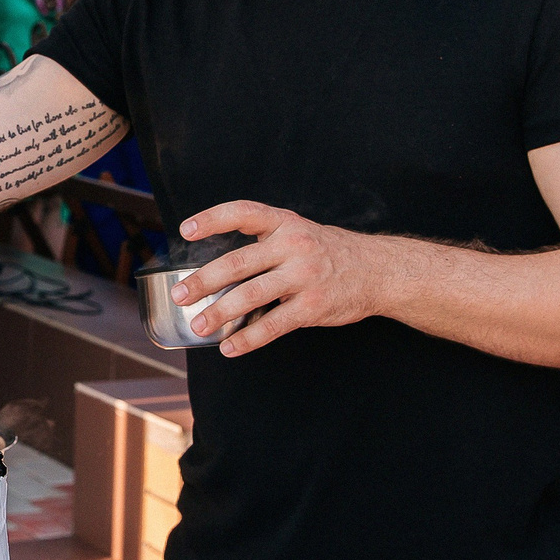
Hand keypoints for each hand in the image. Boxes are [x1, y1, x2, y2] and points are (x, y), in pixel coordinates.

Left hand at [174, 202, 390, 355]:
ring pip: (252, 295)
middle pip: (239, 262)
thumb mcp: (299, 233)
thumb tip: (217, 266)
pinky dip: (248, 338)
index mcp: (285, 224)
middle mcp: (294, 246)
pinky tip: (230, 346)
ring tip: (199, 325)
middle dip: (204, 280)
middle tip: (180, 295)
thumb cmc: (329, 253)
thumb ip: (264, 242)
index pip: (243, 212)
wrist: (379, 270)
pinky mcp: (313, 306)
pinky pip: (273, 325)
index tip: (185, 230)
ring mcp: (304, 277)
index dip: (213, 219)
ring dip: (220, 313)